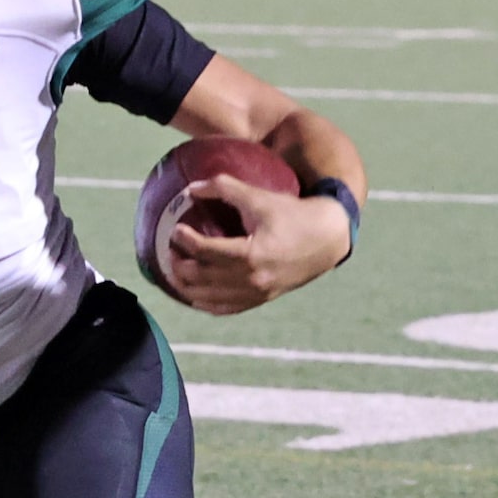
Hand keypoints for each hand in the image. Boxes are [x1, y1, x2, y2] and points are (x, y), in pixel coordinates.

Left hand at [166, 174, 352, 315]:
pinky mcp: (262, 300)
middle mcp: (253, 279)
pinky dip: (206, 304)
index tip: (175, 230)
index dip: (185, 241)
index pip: (206, 252)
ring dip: (187, 287)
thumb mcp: (260, 197)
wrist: (328, 237)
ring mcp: (258, 293)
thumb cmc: (293, 214)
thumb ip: (225, 188)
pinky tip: (193, 294)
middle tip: (169, 252)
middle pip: (202, 278)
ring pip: (210, 299)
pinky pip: (227, 309)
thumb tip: (191, 188)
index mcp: (251, 255)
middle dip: (180, 266)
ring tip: (174, 272)